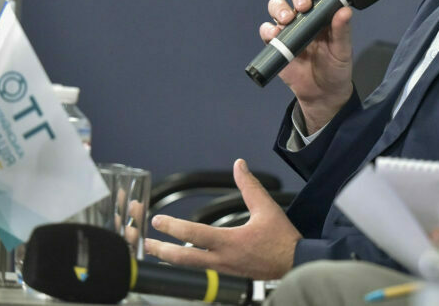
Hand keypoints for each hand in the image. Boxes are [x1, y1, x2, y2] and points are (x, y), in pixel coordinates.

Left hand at [144, 159, 299, 279]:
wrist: (294, 264)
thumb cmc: (282, 239)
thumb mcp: (267, 208)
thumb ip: (250, 186)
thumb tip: (239, 165)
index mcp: (229, 243)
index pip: (194, 234)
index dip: (173, 227)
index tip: (158, 220)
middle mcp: (221, 259)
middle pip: (183, 259)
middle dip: (160, 250)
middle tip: (144, 241)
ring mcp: (222, 269)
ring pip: (188, 265)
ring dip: (169, 256)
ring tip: (154, 248)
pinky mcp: (226, 272)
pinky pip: (199, 267)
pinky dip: (184, 260)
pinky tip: (179, 253)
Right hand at [260, 0, 353, 131]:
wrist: (322, 94)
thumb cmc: (336, 68)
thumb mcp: (342, 50)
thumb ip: (342, 31)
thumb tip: (345, 10)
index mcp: (323, 14)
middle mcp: (305, 17)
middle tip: (302, 7)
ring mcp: (290, 29)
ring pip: (278, 7)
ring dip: (279, 8)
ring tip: (286, 19)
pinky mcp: (277, 44)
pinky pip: (267, 31)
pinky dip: (268, 30)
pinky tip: (275, 35)